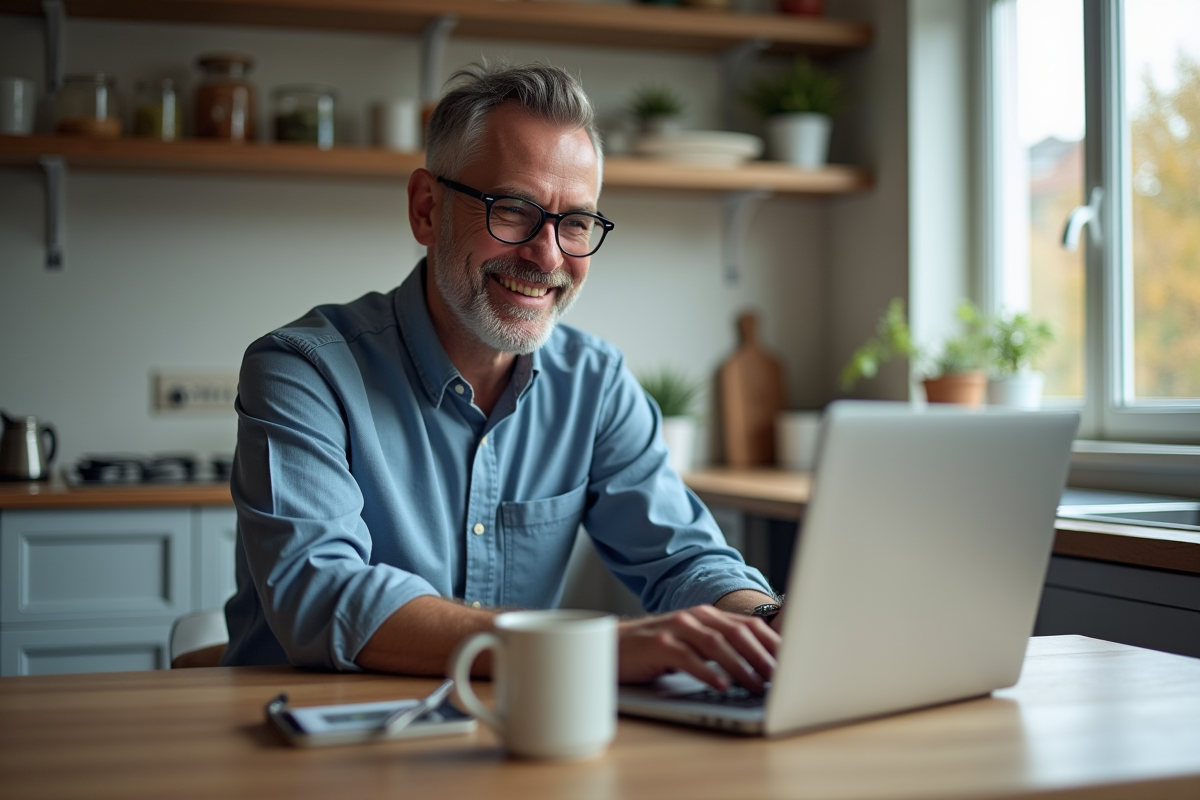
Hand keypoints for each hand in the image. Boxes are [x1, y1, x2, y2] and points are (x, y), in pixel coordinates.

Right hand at [617, 605, 780, 691]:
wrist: (612, 648)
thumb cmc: (655, 651)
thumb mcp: (692, 646)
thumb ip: (720, 650)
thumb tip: (760, 669)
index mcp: (707, 616)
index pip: (749, 625)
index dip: (773, 644)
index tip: (793, 664)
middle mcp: (694, 617)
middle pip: (737, 632)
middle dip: (762, 655)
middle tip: (780, 677)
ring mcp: (675, 629)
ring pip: (716, 643)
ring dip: (740, 665)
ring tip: (757, 685)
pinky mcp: (657, 645)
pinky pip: (688, 657)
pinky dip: (707, 671)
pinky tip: (721, 685)